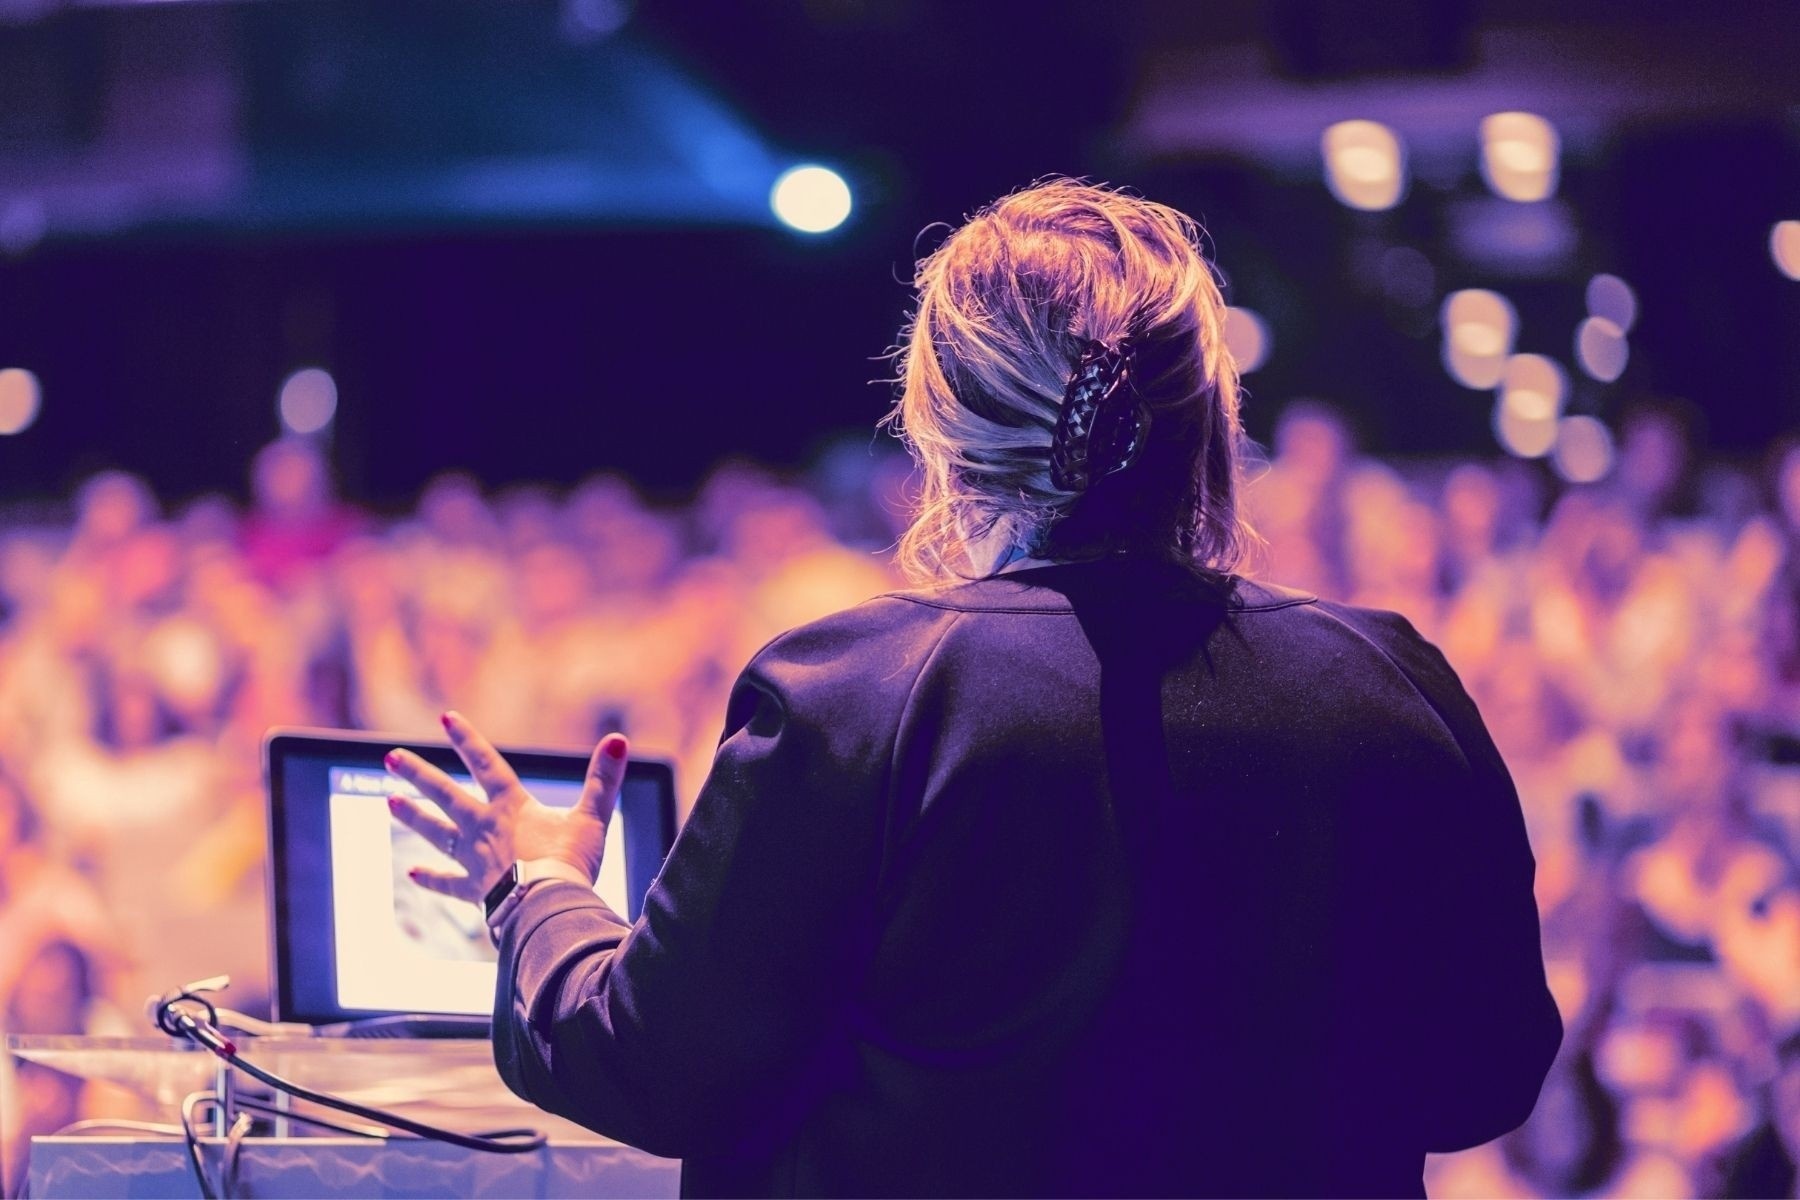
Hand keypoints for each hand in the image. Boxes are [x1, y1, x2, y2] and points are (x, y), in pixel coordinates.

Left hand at [385, 711, 629, 904]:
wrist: (547, 908)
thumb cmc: (570, 862)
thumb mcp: (592, 817)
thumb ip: (604, 779)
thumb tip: (619, 740)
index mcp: (511, 807)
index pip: (486, 764)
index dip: (467, 739)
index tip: (445, 718)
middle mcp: (484, 828)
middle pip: (446, 795)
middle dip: (418, 775)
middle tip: (391, 758)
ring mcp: (475, 860)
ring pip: (437, 834)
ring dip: (414, 817)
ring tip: (390, 802)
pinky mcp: (476, 891)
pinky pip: (449, 884)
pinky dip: (432, 880)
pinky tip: (412, 875)